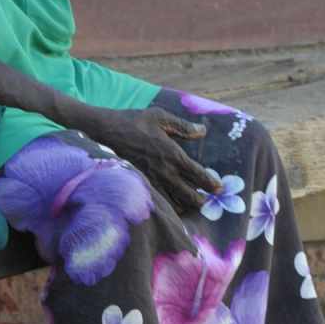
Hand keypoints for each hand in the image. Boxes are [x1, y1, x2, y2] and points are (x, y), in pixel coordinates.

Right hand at [82, 108, 222, 216]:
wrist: (106, 131)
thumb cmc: (134, 121)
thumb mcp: (160, 117)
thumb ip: (183, 126)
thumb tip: (202, 131)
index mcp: (173, 154)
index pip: (198, 174)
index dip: (210, 183)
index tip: (218, 189)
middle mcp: (164, 170)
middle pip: (189, 194)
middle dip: (200, 200)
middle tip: (206, 202)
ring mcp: (152, 179)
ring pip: (174, 201)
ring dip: (185, 205)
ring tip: (191, 206)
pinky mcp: (140, 183)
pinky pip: (158, 201)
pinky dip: (168, 206)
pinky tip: (171, 206)